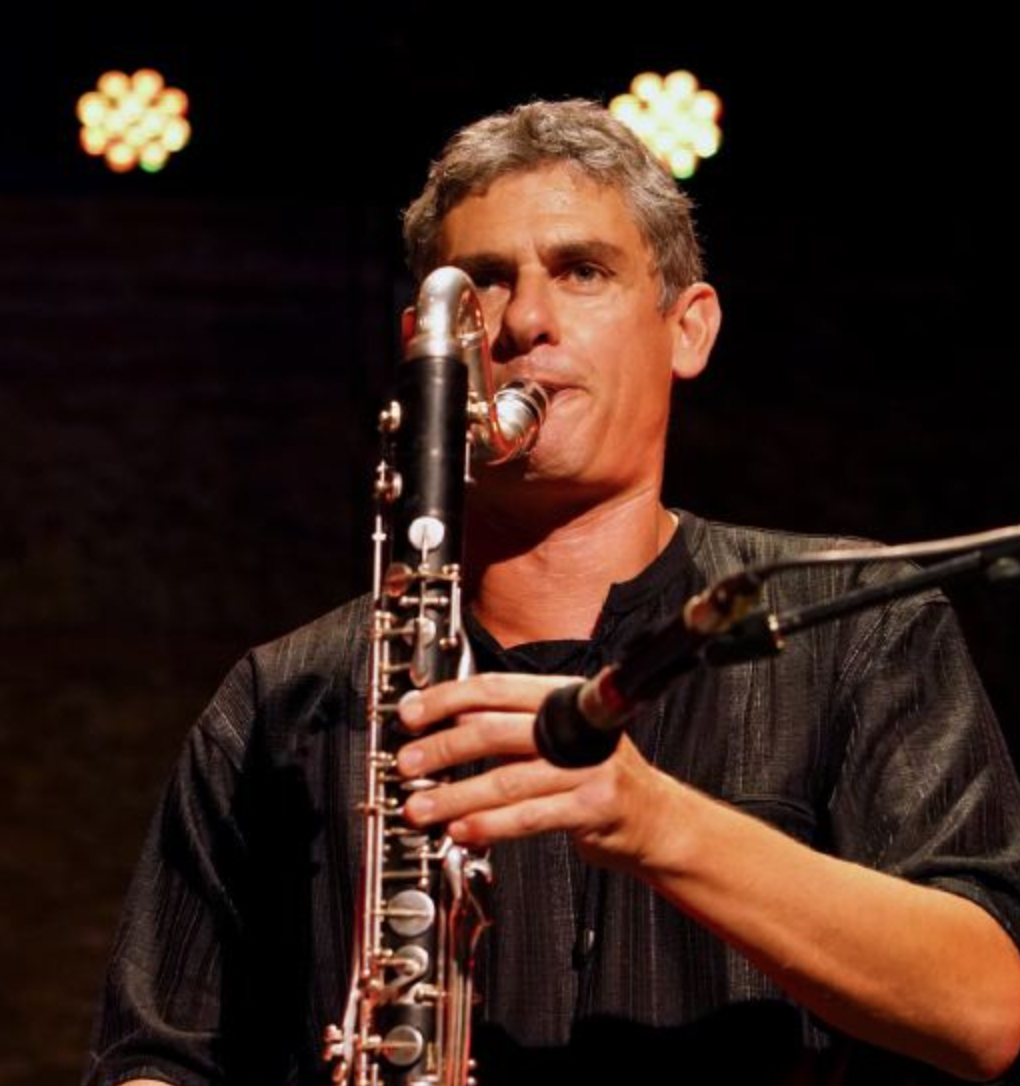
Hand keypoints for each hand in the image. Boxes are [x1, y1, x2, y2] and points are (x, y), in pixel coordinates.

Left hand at [396, 672, 676, 872]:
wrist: (655, 819)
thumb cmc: (596, 776)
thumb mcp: (558, 736)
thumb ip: (510, 725)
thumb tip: (445, 722)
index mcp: (562, 695)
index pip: (495, 687)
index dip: (447, 698)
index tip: (411, 714)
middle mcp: (577, 725)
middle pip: (495, 730)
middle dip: (442, 748)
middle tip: (407, 765)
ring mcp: (588, 766)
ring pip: (507, 779)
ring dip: (455, 796)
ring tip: (421, 809)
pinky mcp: (593, 806)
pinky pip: (530, 816)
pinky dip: (490, 825)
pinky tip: (463, 830)